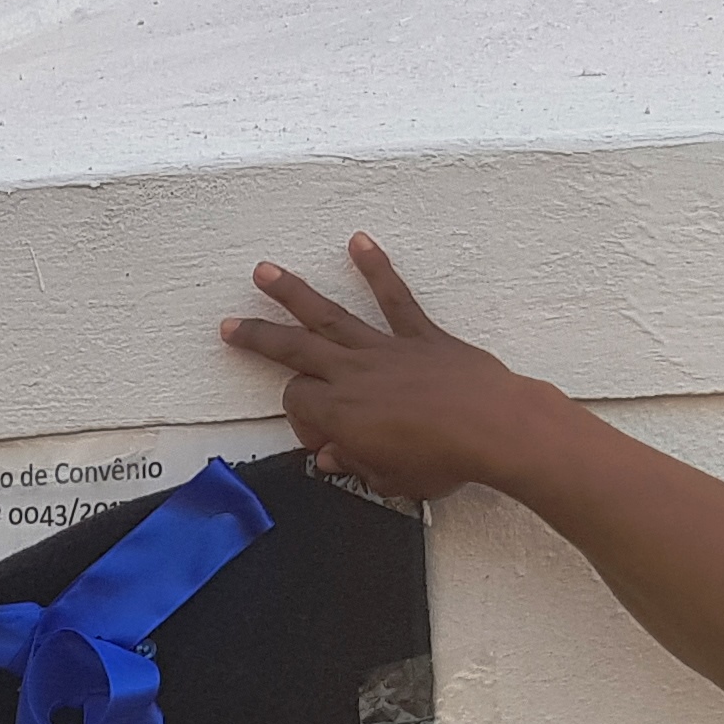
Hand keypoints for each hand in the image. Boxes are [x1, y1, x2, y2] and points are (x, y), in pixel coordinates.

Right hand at [219, 235, 570, 503]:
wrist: (493, 429)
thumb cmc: (444, 460)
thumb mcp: (390, 481)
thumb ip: (356, 464)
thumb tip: (334, 456)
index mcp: (340, 412)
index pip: (297, 403)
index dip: (301, 420)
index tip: (323, 439)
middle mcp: (352, 373)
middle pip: (292, 348)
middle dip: (257, 336)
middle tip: (229, 325)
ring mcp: (384, 349)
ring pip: (328, 315)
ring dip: (293, 293)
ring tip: (266, 272)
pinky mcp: (420, 336)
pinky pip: (394, 298)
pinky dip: (375, 269)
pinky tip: (358, 243)